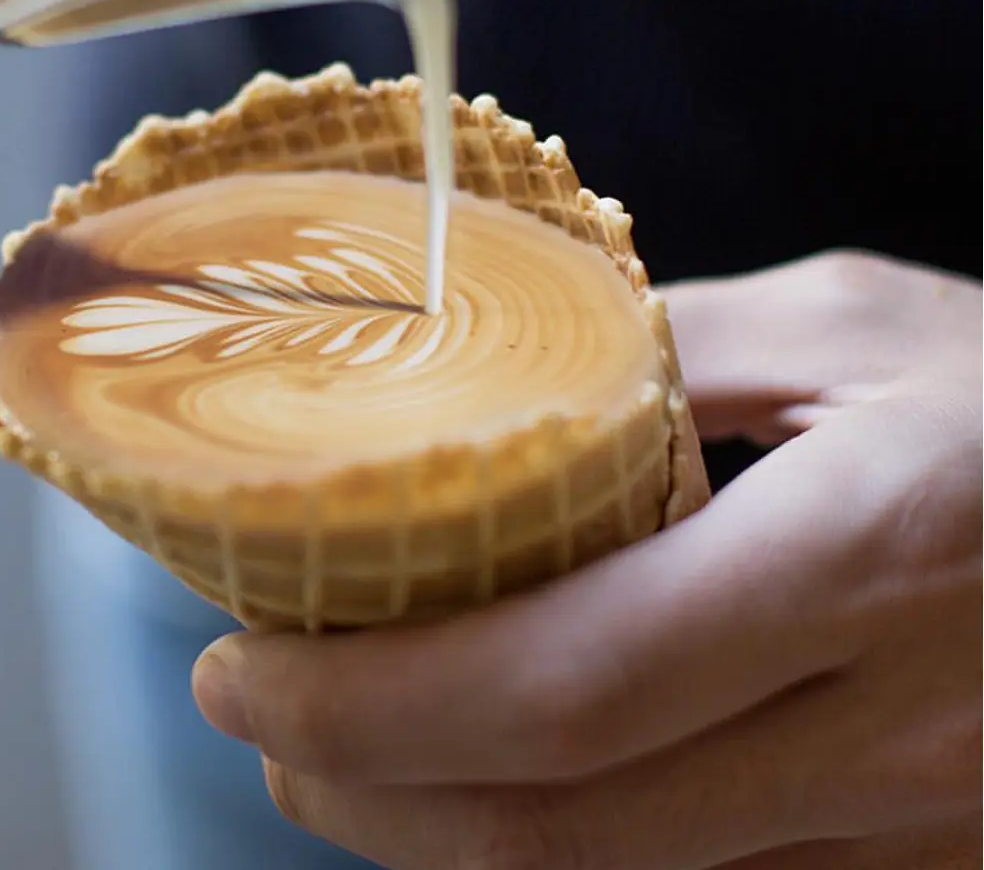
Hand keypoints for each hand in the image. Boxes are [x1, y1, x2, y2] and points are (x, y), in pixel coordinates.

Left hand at [191, 250, 981, 869]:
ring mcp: (904, 836)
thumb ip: (668, 352)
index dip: (370, 706)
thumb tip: (504, 382)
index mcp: (861, 564)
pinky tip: (484, 786)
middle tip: (258, 720)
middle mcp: (883, 739)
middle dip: (361, 794)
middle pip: (555, 834)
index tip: (242, 669)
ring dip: (433, 837)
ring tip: (332, 759)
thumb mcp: (862, 330)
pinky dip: (548, 852)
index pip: (561, 691)